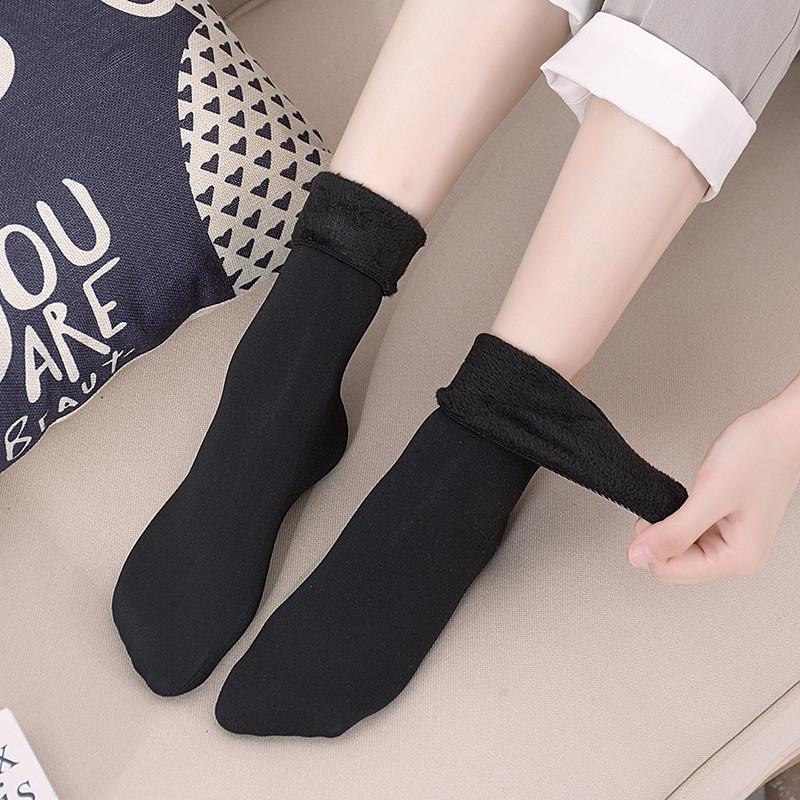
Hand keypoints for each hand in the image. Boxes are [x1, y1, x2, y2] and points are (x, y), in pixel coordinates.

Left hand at [626, 404, 799, 582]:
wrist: (781, 429)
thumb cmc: (758, 455)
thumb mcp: (710, 494)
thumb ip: (674, 531)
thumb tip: (638, 555)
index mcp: (737, 558)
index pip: (668, 572)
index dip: (651, 543)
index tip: (654, 515)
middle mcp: (737, 556)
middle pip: (673, 564)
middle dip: (661, 536)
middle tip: (670, 504)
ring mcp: (732, 541)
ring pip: (679, 548)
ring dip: (671, 525)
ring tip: (687, 499)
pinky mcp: (726, 526)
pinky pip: (689, 532)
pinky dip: (680, 517)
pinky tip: (691, 499)